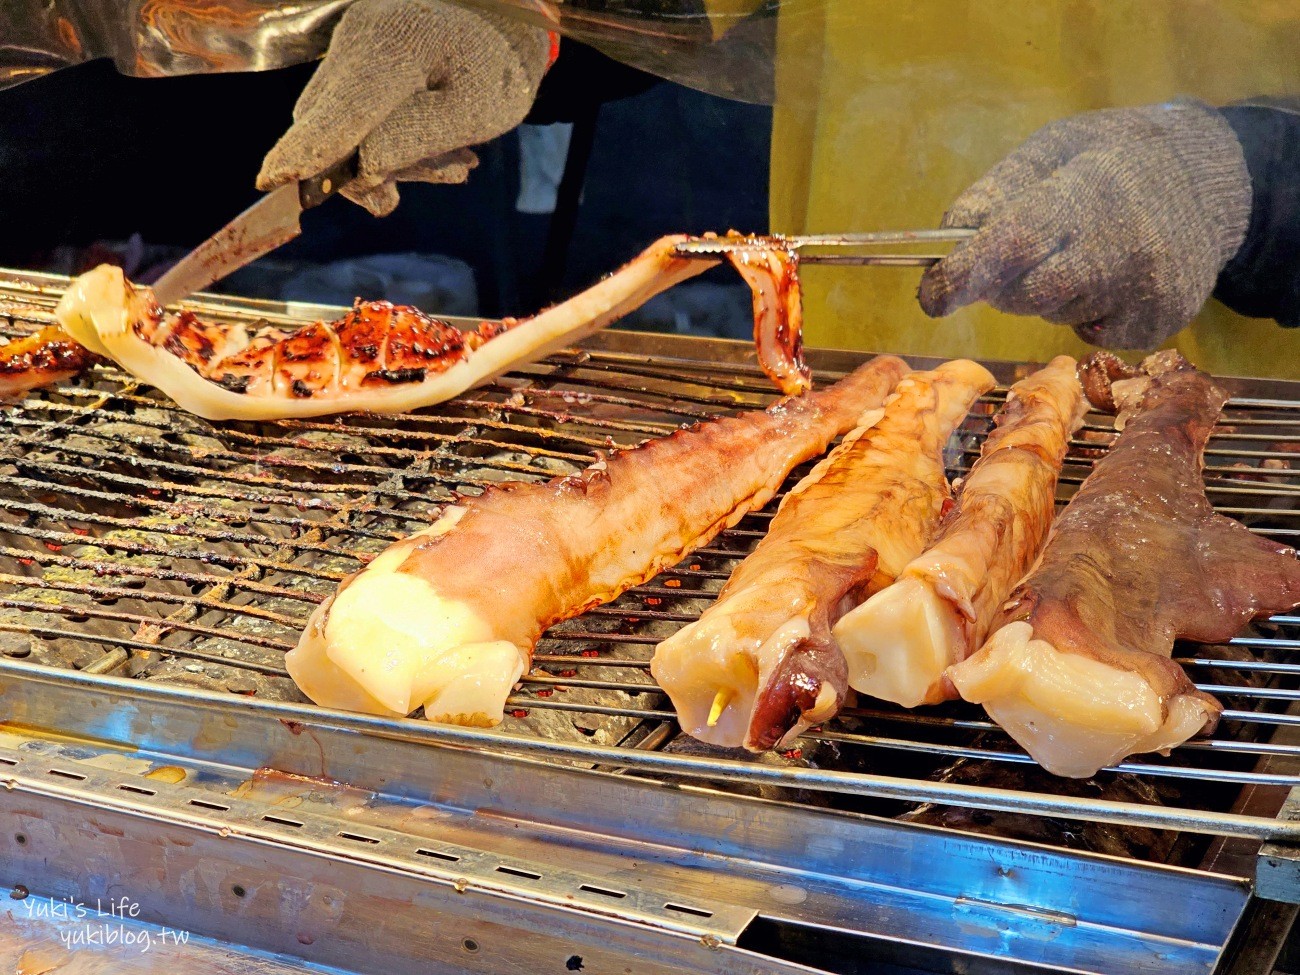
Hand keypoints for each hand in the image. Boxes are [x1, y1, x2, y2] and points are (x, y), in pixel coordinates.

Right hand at [257, 0, 550, 215]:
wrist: (502, 23)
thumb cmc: (497, 69)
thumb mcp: (476, 113)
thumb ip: (416, 142)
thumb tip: (362, 171)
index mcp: (393, 45)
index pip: (341, 111)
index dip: (309, 151)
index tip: (272, 180)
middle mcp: (358, 37)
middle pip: (331, 125)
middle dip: (378, 168)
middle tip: (456, 172)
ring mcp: (351, 44)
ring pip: (340, 125)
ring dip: (395, 158)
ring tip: (461, 158)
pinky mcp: (353, 57)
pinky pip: (352, 113)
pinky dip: (391, 140)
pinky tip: (445, 145)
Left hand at [918, 100, 1252, 349]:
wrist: (1214, 178)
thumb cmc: (1116, 157)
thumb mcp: (1056, 148)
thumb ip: (998, 190)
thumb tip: (946, 238)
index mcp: (1090, 191)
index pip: (1014, 243)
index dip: (963, 274)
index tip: (931, 295)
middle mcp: (1123, 245)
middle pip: (1026, 293)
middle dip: (1004, 282)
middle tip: (1024, 251)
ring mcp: (1146, 290)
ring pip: (1054, 315)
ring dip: (1049, 292)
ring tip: (1085, 249)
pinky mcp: (1159, 322)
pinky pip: (1089, 335)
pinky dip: (1086, 312)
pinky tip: (1112, 275)